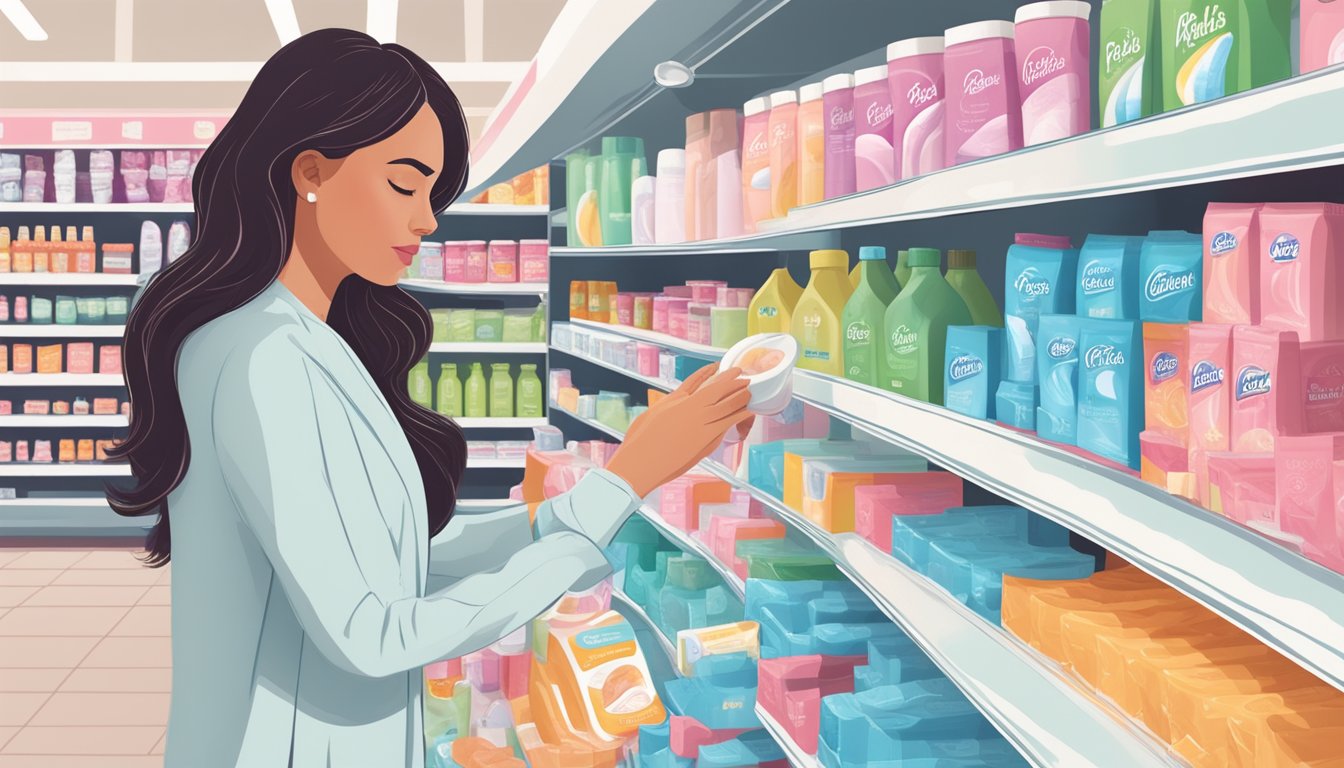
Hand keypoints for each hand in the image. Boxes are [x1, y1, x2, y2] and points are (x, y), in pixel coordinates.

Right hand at [606, 364, 752, 496]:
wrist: (643, 459)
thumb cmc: (641, 439)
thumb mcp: (653, 413)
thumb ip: (668, 405)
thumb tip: (677, 401)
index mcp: (675, 398)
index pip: (696, 379)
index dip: (709, 371)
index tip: (718, 365)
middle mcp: (690, 406)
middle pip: (717, 388)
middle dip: (731, 381)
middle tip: (743, 375)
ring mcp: (700, 421)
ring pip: (726, 403)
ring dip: (739, 395)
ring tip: (749, 390)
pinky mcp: (707, 438)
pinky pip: (728, 421)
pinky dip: (739, 414)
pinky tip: (747, 411)